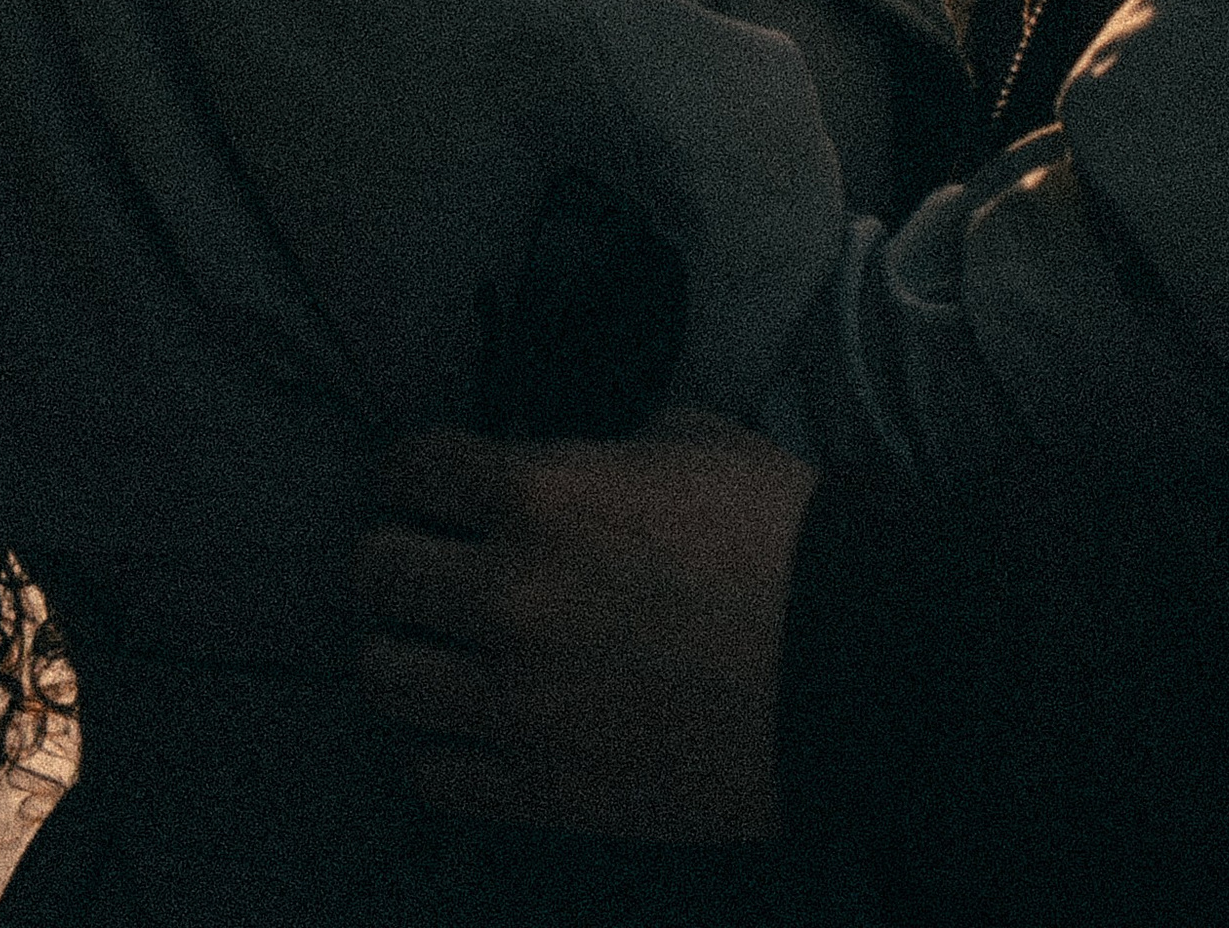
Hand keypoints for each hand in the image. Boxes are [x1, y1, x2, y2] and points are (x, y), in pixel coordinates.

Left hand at [355, 407, 816, 843]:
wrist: (851, 662)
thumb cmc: (780, 536)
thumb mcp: (688, 439)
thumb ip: (594, 451)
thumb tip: (549, 461)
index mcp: (542, 494)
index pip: (412, 469)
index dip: (411, 471)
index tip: (421, 484)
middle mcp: (508, 595)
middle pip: (378, 572)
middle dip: (394, 556)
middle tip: (424, 562)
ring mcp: (519, 701)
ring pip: (384, 677)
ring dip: (404, 651)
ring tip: (439, 646)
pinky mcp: (543, 790)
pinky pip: (430, 772)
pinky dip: (434, 743)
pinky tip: (467, 719)